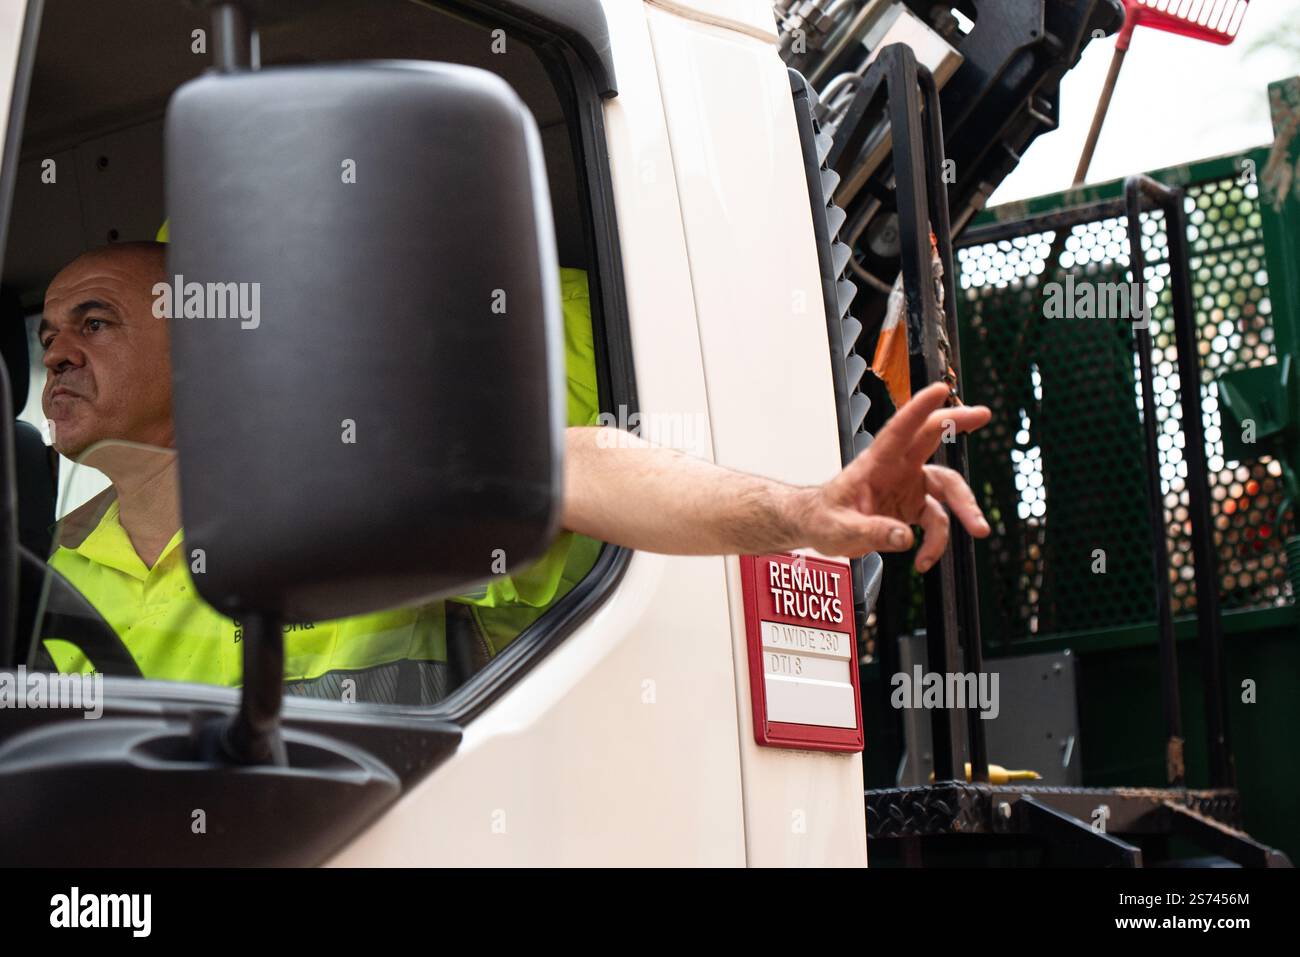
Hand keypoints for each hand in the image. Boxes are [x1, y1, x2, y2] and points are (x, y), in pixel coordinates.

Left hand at [790, 381, 991, 570]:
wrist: (819, 529)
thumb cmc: (823, 519)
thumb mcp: (840, 530)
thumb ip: (871, 532)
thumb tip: (906, 537)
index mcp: (875, 463)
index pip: (899, 430)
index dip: (919, 409)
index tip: (940, 389)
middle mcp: (896, 468)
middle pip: (931, 438)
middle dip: (958, 422)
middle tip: (984, 414)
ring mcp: (908, 484)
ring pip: (947, 487)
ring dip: (965, 508)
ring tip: (978, 531)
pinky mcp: (913, 505)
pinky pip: (937, 519)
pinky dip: (936, 542)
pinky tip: (923, 560)